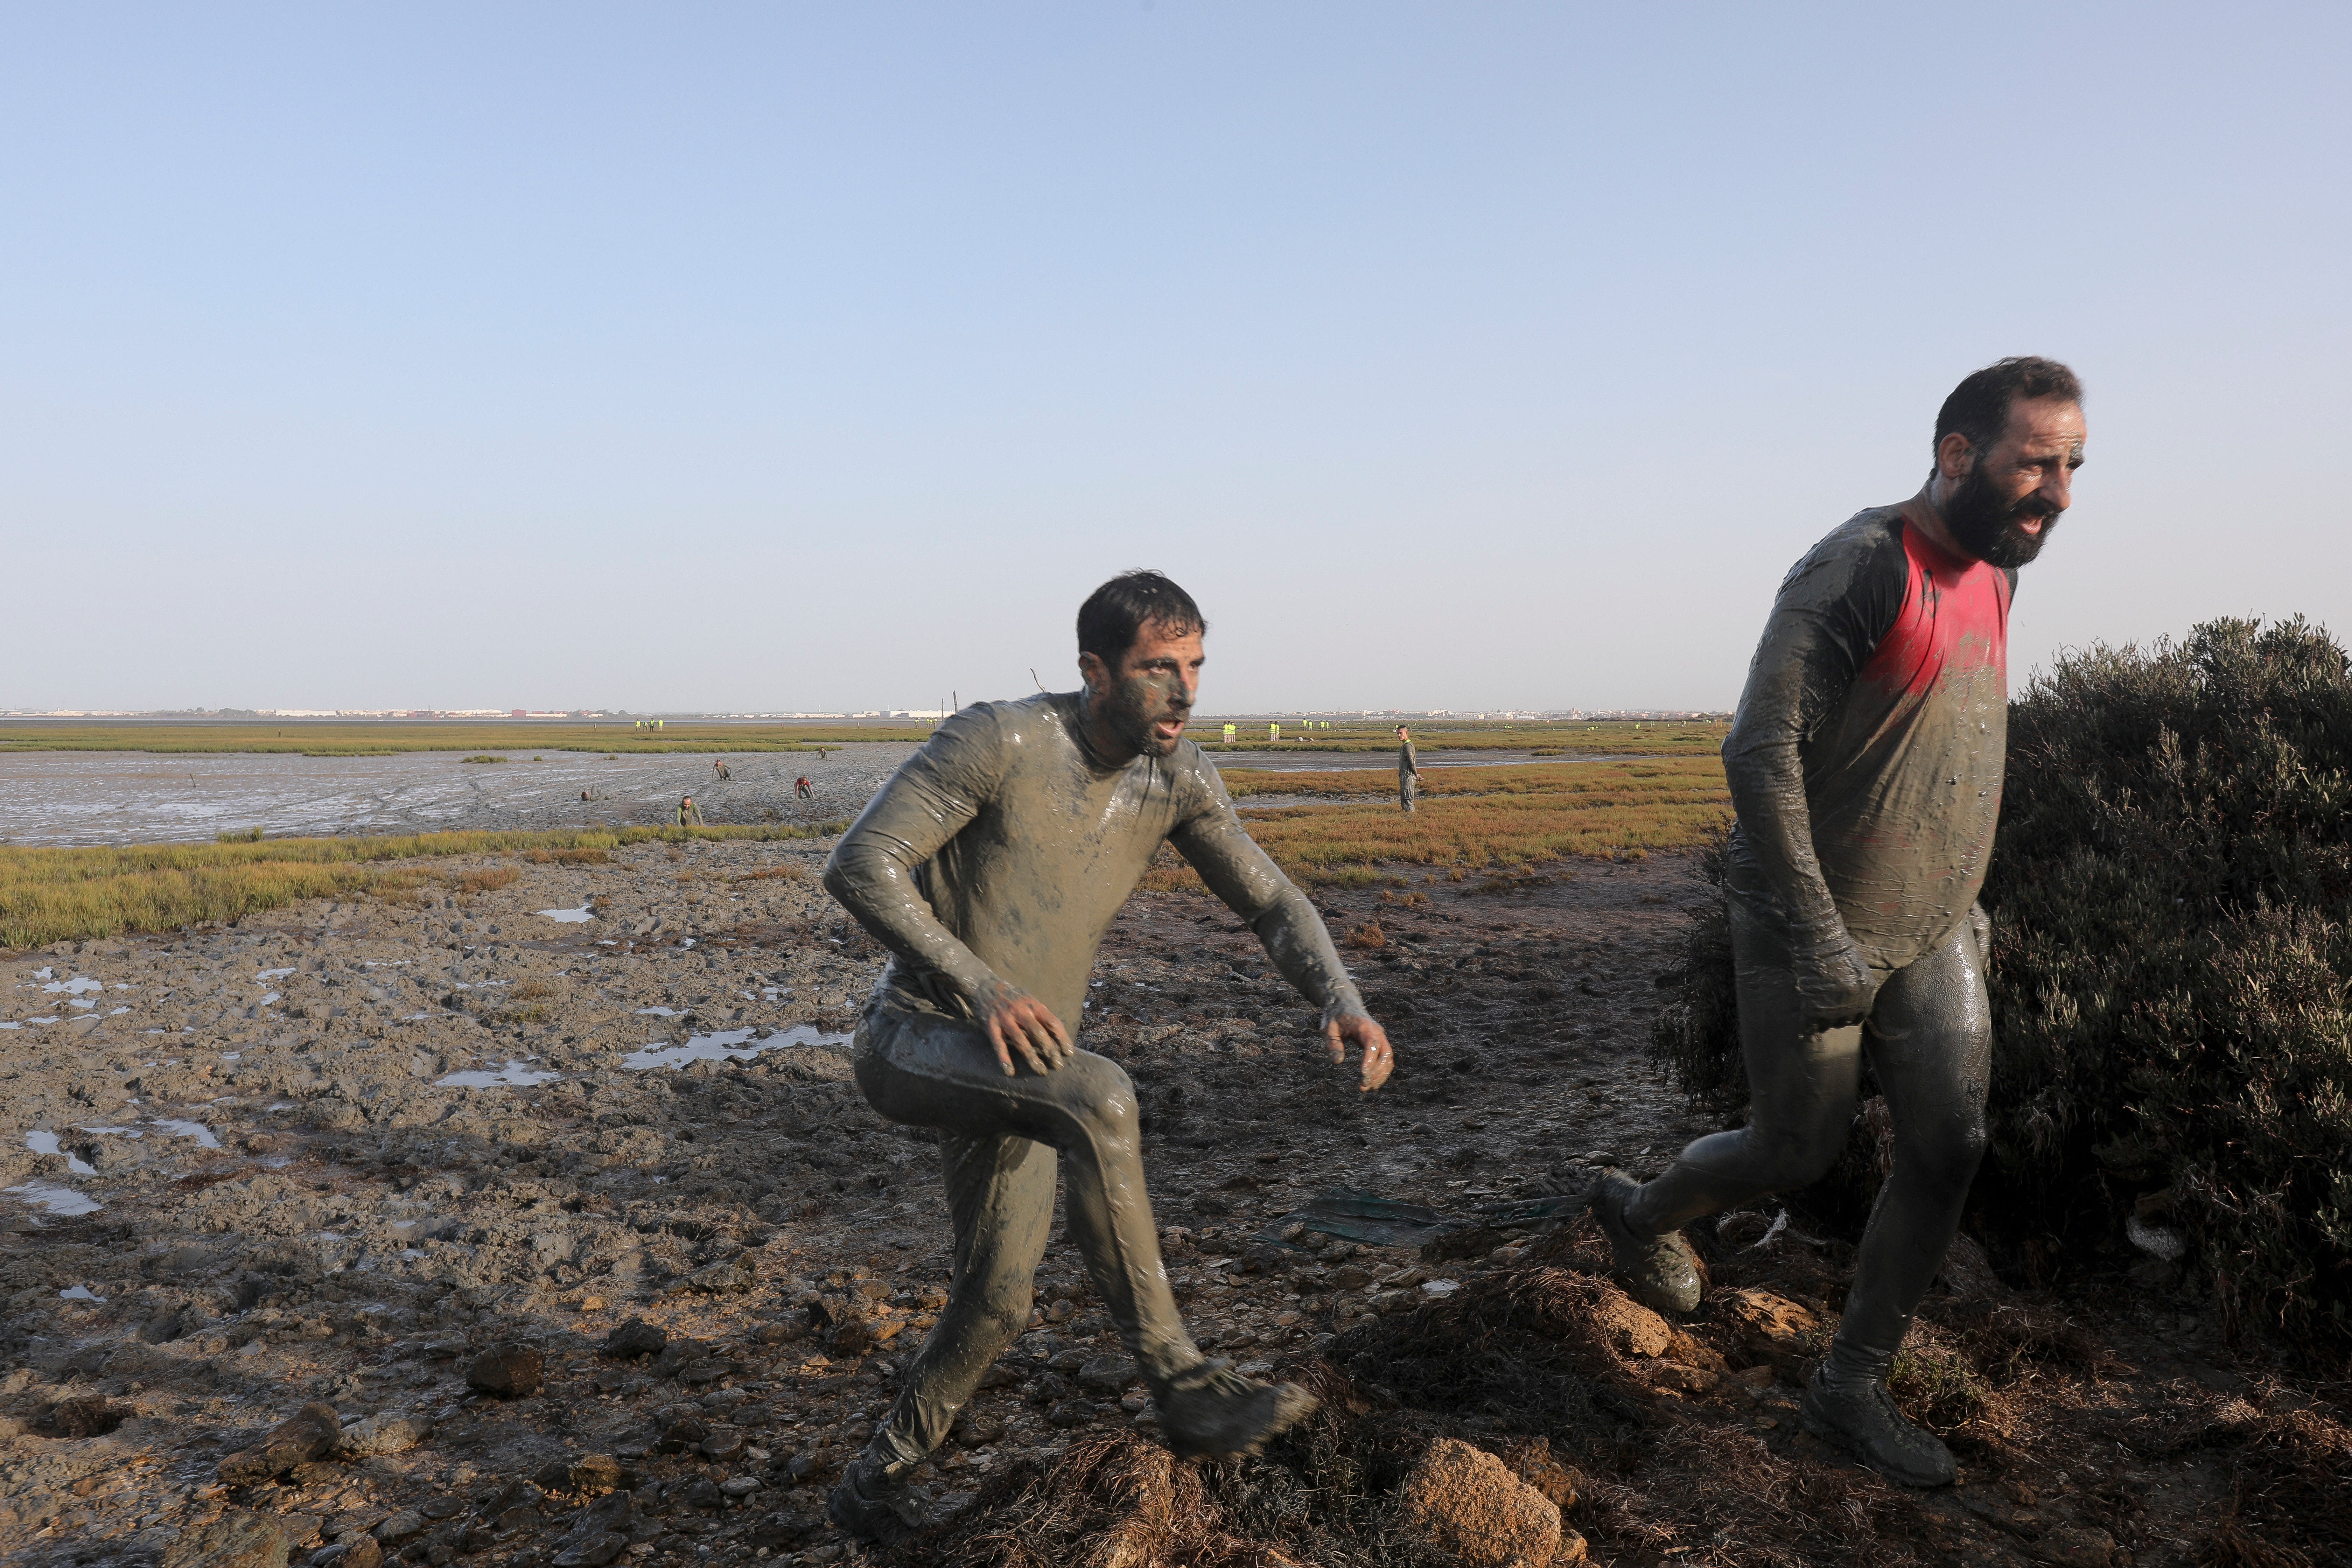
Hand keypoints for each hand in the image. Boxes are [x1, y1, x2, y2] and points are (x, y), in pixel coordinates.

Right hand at [974, 982, 1073, 1075]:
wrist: (984, 985)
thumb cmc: (1012, 997)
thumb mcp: (1029, 1000)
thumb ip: (1040, 1015)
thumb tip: (1057, 1034)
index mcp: (1033, 1004)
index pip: (1052, 1022)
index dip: (1062, 1038)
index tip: (1068, 1052)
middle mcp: (1021, 1011)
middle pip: (1039, 1033)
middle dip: (1050, 1050)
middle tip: (1058, 1066)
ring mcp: (1005, 1019)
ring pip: (1021, 1041)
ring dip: (1032, 1058)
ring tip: (1041, 1071)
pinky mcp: (991, 1026)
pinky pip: (999, 1045)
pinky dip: (1004, 1059)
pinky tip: (1010, 1071)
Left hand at [1324, 1011, 1394, 1091]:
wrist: (1344, 1003)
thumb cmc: (1335, 1016)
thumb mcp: (1328, 1028)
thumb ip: (1332, 1043)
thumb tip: (1337, 1062)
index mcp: (1364, 1026)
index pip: (1372, 1043)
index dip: (1370, 1059)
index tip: (1362, 1074)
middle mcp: (1376, 1032)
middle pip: (1385, 1053)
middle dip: (1377, 1071)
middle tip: (1363, 1086)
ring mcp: (1380, 1037)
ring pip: (1388, 1058)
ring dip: (1380, 1075)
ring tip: (1365, 1088)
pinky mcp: (1379, 1043)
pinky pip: (1385, 1059)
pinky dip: (1381, 1072)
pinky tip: (1372, 1083)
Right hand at [1788, 916, 1873, 1031]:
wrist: (1822, 942)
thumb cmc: (1839, 949)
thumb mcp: (1859, 969)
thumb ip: (1859, 986)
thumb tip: (1854, 997)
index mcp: (1864, 994)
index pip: (1861, 1015)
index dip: (1852, 1017)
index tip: (1846, 1016)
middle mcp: (1851, 1003)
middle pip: (1844, 1021)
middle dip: (1836, 1020)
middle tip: (1829, 1017)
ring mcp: (1832, 1007)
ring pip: (1827, 1026)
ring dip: (1822, 1025)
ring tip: (1816, 1023)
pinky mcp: (1814, 1006)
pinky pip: (1810, 1024)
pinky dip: (1807, 1028)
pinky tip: (1805, 1028)